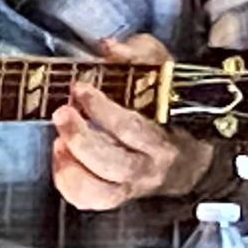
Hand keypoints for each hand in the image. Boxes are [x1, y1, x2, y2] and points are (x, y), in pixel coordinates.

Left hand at [50, 33, 213, 210]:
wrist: (189, 153)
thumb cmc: (171, 105)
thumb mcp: (162, 70)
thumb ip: (138, 54)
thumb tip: (108, 46)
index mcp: (165, 133)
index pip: (133, 128)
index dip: (102, 110)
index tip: (80, 89)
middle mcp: (151, 165)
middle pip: (114, 162)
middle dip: (81, 138)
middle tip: (62, 112)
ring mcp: (133, 186)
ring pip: (100, 191)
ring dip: (72, 166)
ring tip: (58, 140)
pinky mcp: (118, 196)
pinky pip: (89, 201)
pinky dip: (68, 183)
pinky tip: (61, 156)